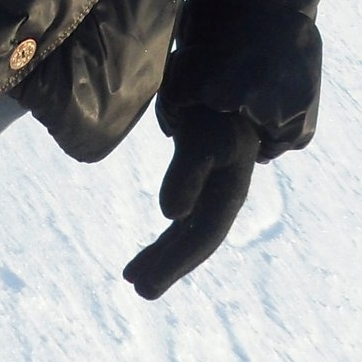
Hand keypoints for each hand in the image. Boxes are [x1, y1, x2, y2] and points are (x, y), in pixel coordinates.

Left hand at [121, 109, 260, 299]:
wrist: (221, 73)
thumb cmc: (214, 106)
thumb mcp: (202, 137)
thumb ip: (188, 173)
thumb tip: (172, 215)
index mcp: (229, 189)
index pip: (203, 236)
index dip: (177, 263)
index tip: (144, 284)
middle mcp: (223, 192)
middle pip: (196, 239)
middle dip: (168, 265)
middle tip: (137, 288)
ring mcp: (213, 184)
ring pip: (187, 230)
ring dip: (163, 254)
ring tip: (133, 275)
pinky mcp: (199, 172)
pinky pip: (183, 215)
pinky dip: (166, 234)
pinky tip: (150, 250)